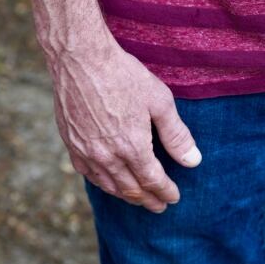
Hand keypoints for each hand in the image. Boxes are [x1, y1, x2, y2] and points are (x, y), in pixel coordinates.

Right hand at [49, 38, 201, 212]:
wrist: (79, 58)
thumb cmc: (122, 75)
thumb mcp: (159, 101)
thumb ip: (176, 135)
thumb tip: (193, 161)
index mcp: (132, 147)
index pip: (153, 181)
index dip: (166, 192)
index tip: (174, 198)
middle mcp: (107, 156)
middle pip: (131, 189)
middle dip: (148, 200)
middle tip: (159, 206)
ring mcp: (86, 152)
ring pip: (109, 186)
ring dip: (126, 196)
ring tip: (138, 199)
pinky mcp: (71, 144)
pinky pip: (88, 174)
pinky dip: (103, 184)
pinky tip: (109, 182)